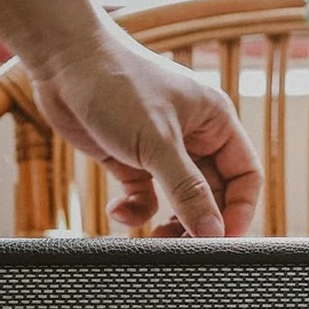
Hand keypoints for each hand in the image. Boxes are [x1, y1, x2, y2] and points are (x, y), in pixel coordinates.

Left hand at [30, 30, 260, 236]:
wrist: (63, 61)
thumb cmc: (117, 85)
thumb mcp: (157, 142)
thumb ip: (187, 190)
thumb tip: (214, 233)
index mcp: (215, 121)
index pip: (245, 176)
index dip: (238, 211)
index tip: (220, 241)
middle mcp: (193, 135)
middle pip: (212, 193)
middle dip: (197, 222)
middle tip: (179, 247)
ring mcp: (160, 148)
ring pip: (178, 200)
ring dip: (168, 222)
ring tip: (152, 239)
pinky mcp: (130, 158)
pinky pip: (145, 196)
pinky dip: (135, 210)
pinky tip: (117, 210)